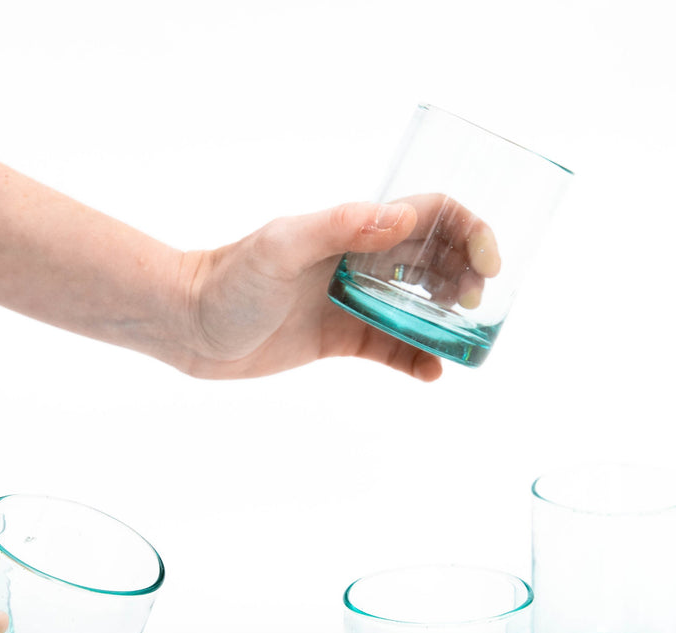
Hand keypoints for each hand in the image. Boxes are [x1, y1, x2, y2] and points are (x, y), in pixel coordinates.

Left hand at [177, 197, 499, 380]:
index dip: (469, 230)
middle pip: (435, 257)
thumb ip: (341, 228)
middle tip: (474, 305)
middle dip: (467, 276)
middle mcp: (360, 259)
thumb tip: (402, 218)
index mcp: (354, 228)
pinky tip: (433, 374)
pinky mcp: (340, 337)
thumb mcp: (283, 247)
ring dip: (449, 318)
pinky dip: (417, 359)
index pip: (429, 214)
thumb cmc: (228, 279)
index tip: (487, 263)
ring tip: (463, 340)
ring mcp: (352, 298)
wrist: (188, 325)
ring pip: (420, 304)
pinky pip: (391, 347)